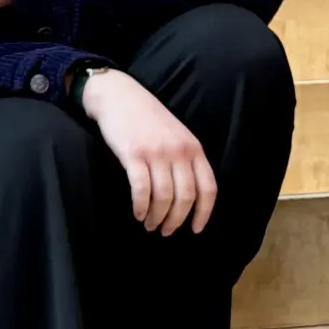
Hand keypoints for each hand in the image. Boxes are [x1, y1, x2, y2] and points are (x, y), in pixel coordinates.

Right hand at [82, 69, 217, 236]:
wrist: (120, 96)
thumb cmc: (148, 119)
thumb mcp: (177, 135)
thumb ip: (186, 159)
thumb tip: (188, 196)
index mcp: (194, 148)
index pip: (208, 187)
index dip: (204, 213)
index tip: (195, 229)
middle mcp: (179, 151)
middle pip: (185, 197)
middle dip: (176, 220)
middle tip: (166, 231)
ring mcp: (157, 153)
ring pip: (164, 197)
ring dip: (157, 217)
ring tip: (150, 225)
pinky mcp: (134, 155)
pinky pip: (142, 190)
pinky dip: (141, 207)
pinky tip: (138, 214)